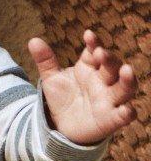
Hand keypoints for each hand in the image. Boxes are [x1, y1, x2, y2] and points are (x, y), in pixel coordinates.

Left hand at [28, 29, 136, 144]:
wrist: (61, 125)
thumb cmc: (61, 98)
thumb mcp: (51, 78)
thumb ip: (45, 60)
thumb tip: (33, 40)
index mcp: (89, 68)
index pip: (95, 52)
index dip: (94, 43)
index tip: (88, 35)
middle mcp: (103, 82)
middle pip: (112, 68)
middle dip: (109, 59)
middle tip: (101, 53)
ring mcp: (109, 100)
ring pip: (124, 88)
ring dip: (127, 80)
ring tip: (127, 70)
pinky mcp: (110, 119)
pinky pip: (122, 116)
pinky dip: (127, 113)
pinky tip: (127, 110)